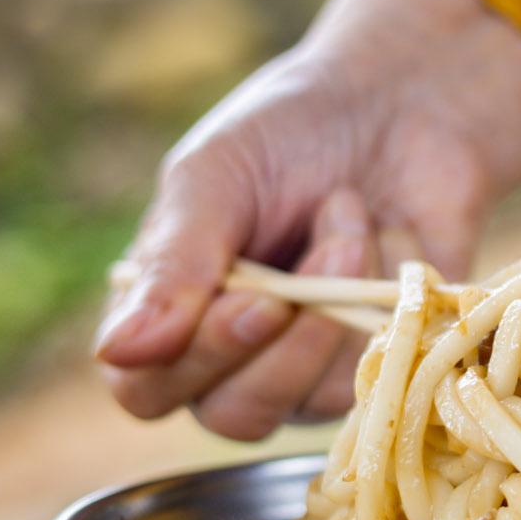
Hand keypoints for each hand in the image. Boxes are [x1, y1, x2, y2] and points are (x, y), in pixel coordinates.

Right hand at [95, 0, 520, 437]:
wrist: (403, 102)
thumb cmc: (290, 133)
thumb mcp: (214, 177)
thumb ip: (172, 264)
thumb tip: (117, 354)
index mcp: (167, 311)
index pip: (145, 390)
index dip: (198, 359)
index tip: (257, 298)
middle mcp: (232, 359)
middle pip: (234, 416)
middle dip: (287, 340)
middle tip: (327, 253)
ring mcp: (310, 371)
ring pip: (312, 401)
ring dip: (343, 303)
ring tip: (352, 213)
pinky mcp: (382, 364)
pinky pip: (380, 373)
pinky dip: (388, 297)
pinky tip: (393, 234)